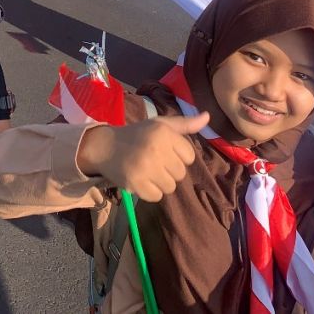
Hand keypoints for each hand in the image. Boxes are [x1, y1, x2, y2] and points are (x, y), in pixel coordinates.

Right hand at [76, 112, 206, 202]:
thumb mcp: (160, 124)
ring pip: (170, 187)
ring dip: (161, 182)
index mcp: (163, 132)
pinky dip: (150, 192)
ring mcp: (145, 167)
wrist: (106, 147)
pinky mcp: (136, 184)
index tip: (164, 151)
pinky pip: (157, 196)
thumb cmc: (138, 134)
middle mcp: (155, 148)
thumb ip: (185, 124)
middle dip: (169, 170)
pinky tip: (141, 179)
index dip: (178, 156)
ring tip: (148, 171)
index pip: (189, 156)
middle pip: (180, 173)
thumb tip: (208, 117)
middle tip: (154, 161)